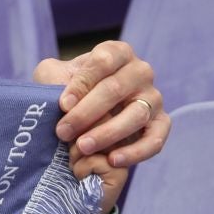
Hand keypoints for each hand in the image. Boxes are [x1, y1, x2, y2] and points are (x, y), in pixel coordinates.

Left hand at [33, 41, 170, 213]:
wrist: (79, 117)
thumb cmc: (66, 92)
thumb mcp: (53, 76)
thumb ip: (53, 77)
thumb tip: (63, 97)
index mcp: (117, 53)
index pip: (103, 61)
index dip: (82, 83)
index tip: (62, 105)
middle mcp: (140, 72)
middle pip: (116, 89)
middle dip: (86, 113)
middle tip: (63, 131)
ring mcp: (153, 97)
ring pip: (136, 114)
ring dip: (108, 133)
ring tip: (83, 147)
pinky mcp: (160, 123)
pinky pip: (155, 139)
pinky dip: (136, 151)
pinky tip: (113, 160)